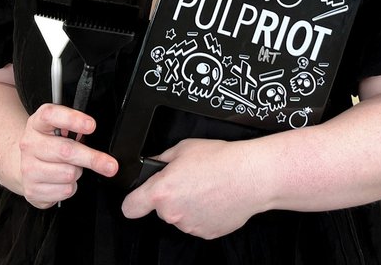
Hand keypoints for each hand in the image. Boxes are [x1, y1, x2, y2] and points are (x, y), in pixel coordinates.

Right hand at [19, 103, 117, 208]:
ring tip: (70, 166)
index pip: (51, 115)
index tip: (92, 125)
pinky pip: (64, 191)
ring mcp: (28, 168)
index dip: (73, 119)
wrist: (22, 163)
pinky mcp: (32, 190)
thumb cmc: (48, 142)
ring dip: (77, 172)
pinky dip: (70, 187)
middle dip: (92, 158)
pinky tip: (62, 180)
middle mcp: (30, 144)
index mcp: (37, 123)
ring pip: (68, 173)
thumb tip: (94, 134)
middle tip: (110, 165)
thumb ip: (73, 126)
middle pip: (66, 150)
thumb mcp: (56, 126)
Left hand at [121, 138, 260, 238]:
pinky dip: (203, 212)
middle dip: (170, 196)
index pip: (130, 207)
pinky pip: (197, 222)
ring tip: (206, 186)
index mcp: (162, 191)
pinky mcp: (206, 233)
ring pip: (180, 215)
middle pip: (161, 208)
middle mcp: (172, 213)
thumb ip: (162, 159)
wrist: (250, 177)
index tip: (137, 199)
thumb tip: (154, 165)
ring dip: (188, 204)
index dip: (132, 201)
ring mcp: (189, 226)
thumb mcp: (184, 147)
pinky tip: (215, 197)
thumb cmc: (220, 160)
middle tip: (188, 180)